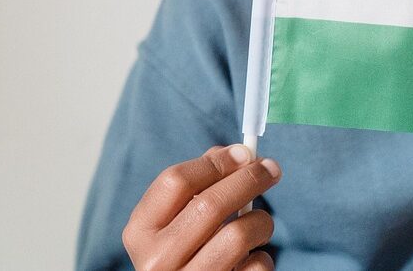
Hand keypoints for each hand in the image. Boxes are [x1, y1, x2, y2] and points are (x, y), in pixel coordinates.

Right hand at [122, 144, 281, 270]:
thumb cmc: (183, 249)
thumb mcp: (176, 219)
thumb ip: (199, 183)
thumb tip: (238, 154)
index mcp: (141, 231)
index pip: (175, 180)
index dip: (216, 162)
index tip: (244, 152)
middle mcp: (156, 260)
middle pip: (210, 204)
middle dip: (249, 178)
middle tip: (271, 168)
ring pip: (238, 235)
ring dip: (261, 221)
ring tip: (260, 224)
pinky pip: (255, 266)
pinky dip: (262, 256)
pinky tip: (251, 258)